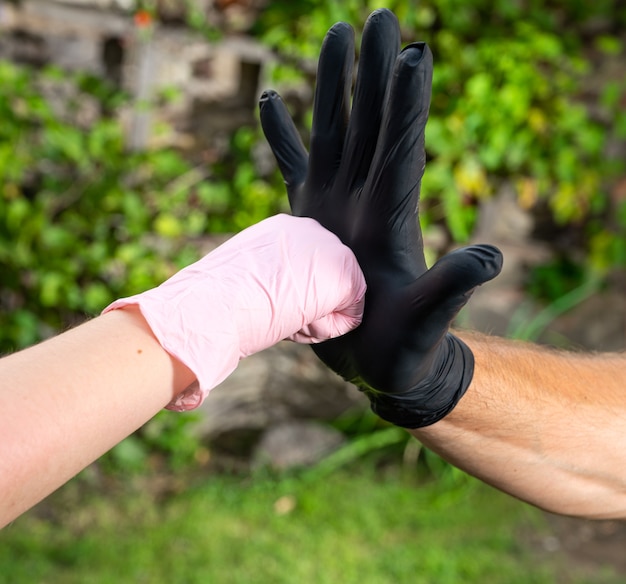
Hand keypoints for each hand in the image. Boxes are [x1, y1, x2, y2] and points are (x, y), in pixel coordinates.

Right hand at [104, 214, 365, 410]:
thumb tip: (284, 292)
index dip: (296, 293)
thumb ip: (273, 272)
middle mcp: (312, 230)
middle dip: (312, 302)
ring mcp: (331, 250)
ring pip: (341, 297)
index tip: (270, 303)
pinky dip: (326, 329)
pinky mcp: (343, 276)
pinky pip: (350, 315)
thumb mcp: (247, 273)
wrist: (212, 306)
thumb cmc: (217, 299)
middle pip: (330, 279)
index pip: (311, 265)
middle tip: (277, 311)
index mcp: (286, 227)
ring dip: (318, 315)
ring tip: (283, 315)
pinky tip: (296, 323)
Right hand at [259, 9, 501, 427]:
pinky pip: (294, 165)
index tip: (412, 53)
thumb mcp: (425, 323)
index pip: (400, 150)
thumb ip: (449, 289)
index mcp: (391, 219)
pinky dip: (282, 134)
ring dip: (335, 88)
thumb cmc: (404, 349)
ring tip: (335, 36)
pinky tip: (272, 101)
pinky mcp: (310, 219)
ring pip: (334, 134)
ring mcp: (337, 206)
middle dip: (374, 73)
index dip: (405, 104)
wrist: (379, 362)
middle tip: (376, 19)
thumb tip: (491, 257)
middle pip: (371, 126)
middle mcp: (365, 202)